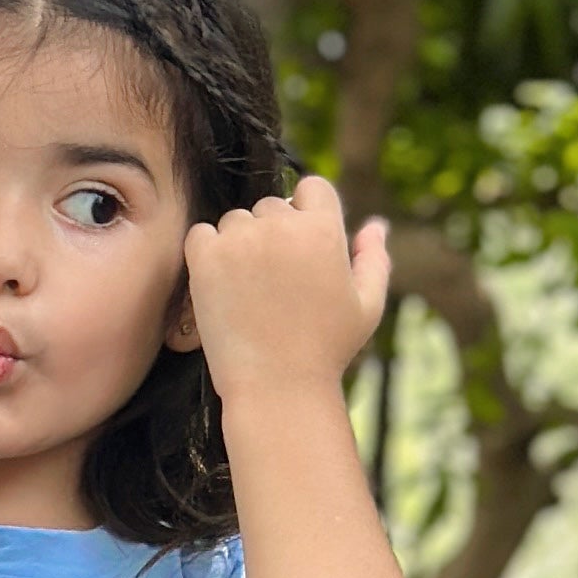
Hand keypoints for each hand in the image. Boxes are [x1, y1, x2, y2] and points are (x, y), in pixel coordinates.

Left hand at [181, 173, 390, 403]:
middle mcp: (282, 225)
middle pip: (271, 206)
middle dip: (272, 235)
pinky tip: (223, 288)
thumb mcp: (366, 307)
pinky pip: (201, 235)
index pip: (312, 188)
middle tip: (274, 286)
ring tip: (250, 294)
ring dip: (239, 245)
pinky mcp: (206, 258)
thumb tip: (376, 224)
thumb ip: (374, 259)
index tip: (300, 249)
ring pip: (236, 221)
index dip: (307, 214)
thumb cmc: (327, 352)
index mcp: (324, 230)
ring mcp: (241, 239)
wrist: (278, 389)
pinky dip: (208, 254)